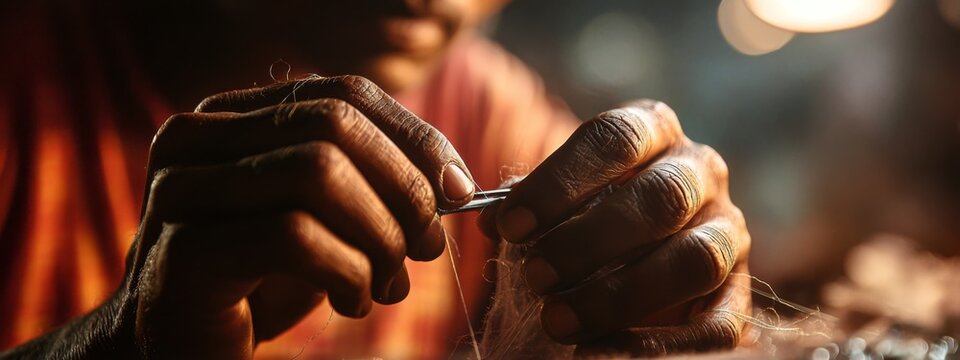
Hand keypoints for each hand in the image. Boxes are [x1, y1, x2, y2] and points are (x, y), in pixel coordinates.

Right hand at [124, 76, 474, 357]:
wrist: (178, 350)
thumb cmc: (259, 281)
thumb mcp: (321, 219)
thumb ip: (369, 184)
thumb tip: (451, 182)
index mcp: (230, 117)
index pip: (343, 94)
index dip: (414, 138)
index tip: (457, 190)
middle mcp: (195, 138)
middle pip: (336, 125)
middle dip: (404, 187)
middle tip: (427, 246)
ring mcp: (182, 189)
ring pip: (320, 172)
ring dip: (379, 236)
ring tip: (387, 284)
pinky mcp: (185, 250)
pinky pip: (296, 237)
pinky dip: (348, 272)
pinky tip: (352, 302)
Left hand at [480, 100, 750, 356]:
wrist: (641, 254)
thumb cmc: (586, 214)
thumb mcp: (559, 198)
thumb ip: (529, 204)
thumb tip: (489, 219)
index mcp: (654, 129)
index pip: (615, 139)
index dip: (559, 182)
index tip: (509, 225)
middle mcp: (700, 171)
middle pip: (660, 199)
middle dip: (589, 241)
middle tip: (536, 276)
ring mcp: (728, 230)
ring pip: (695, 259)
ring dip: (621, 294)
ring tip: (557, 319)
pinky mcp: (740, 292)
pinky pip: (717, 323)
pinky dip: (659, 342)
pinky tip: (600, 348)